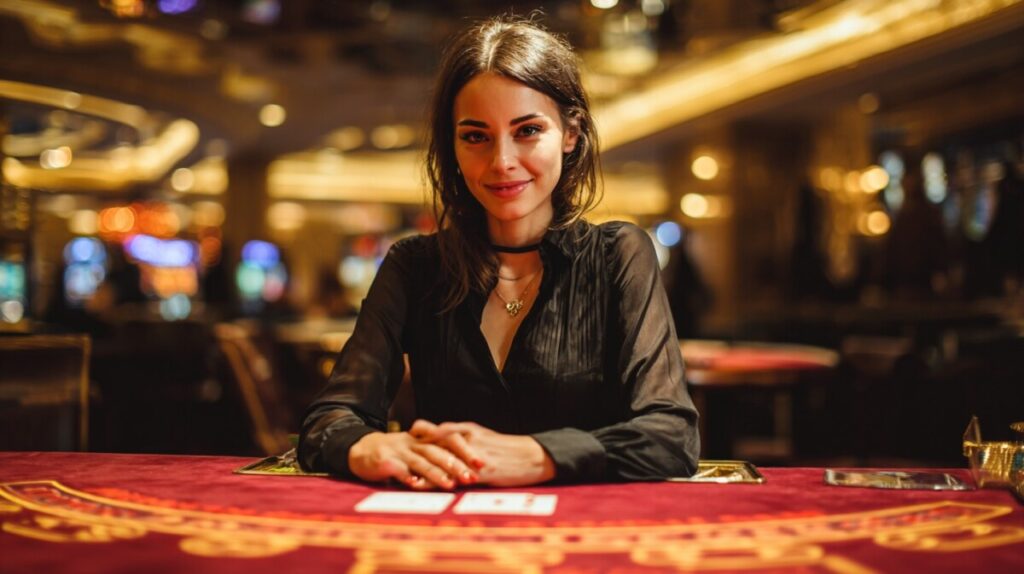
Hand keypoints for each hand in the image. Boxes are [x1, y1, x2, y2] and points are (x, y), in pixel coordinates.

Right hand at [348, 431, 477, 489]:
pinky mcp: (385, 460)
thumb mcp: (419, 450)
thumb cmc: (397, 454)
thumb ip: (439, 456)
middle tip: (471, 477)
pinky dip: (406, 476)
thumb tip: (468, 468)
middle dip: (456, 464)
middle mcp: (415, 442)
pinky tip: (415, 484)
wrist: (362, 450)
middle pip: (438, 450)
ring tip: (450, 484)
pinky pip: (398, 468)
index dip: (467, 450)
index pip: (450, 440)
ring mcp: (400, 451)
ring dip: (436, 473)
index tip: (483, 464)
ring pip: (421, 461)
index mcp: (426, 439)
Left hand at [410, 420, 555, 486]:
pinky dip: (439, 482)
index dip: (417, 436)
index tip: (400, 443)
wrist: (533, 456)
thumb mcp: (484, 438)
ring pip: (440, 459)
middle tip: (393, 460)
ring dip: (422, 469)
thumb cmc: (509, 450)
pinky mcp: (480, 469)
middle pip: (431, 442)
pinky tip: (428, 489)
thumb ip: (464, 440)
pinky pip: (455, 476)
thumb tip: (447, 444)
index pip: (434, 429)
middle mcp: (466, 438)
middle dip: (412, 452)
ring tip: (405, 478)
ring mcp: (472, 453)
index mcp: (466, 430)